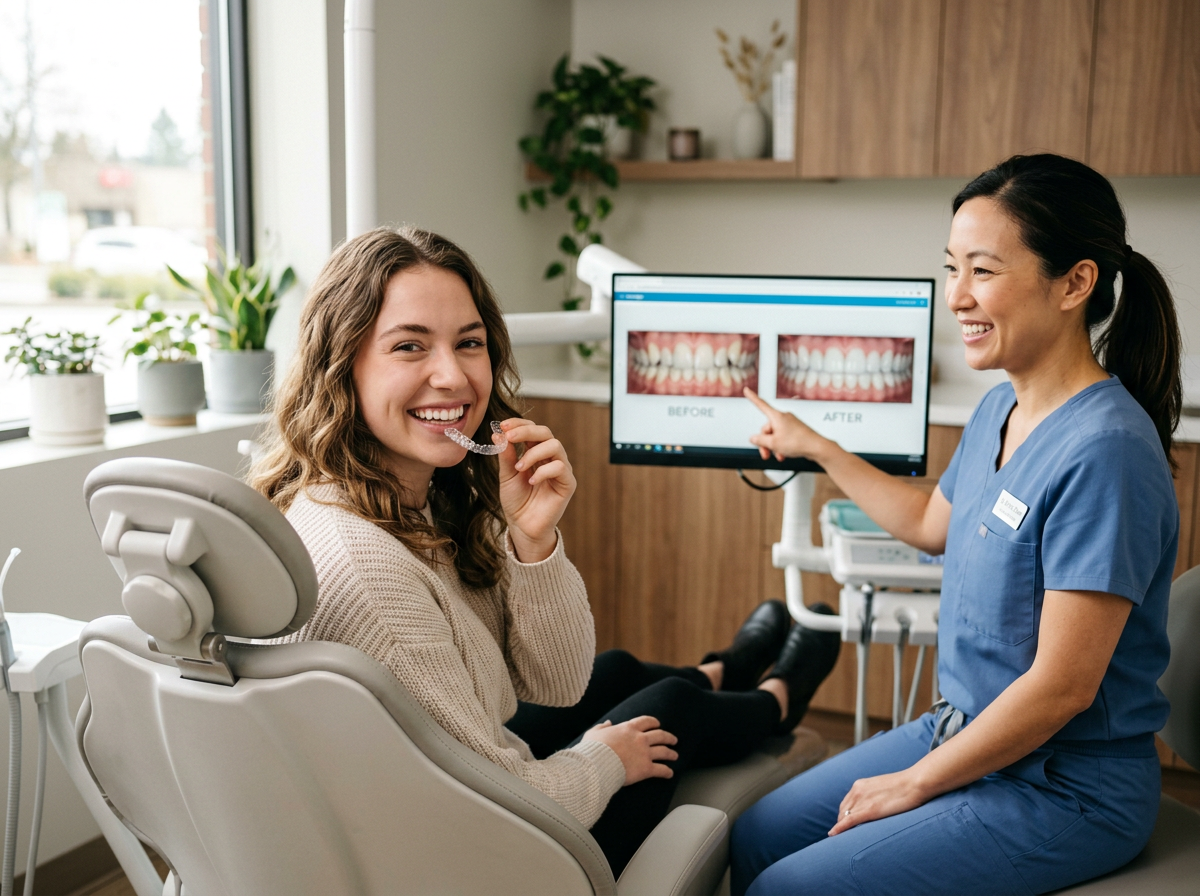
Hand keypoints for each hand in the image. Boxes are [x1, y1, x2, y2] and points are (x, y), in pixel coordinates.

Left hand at [496, 418, 575, 561]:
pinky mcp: (568, 484)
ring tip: (518, 467)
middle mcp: (550, 457)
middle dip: (526, 431)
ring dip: (533, 452)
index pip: (532, 429)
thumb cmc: (516, 501)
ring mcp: (561, 469)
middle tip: (509, 437)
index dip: (519, 423)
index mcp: (536, 452)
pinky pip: (560, 467)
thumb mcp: (506, 475)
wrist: (523, 526)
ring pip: (555, 445)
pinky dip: (543, 471)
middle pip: (545, 432)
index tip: (503, 426)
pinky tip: (531, 481)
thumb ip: (505, 455)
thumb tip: (497, 433)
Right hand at [582, 716, 678, 785]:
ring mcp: (645, 753)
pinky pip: (661, 770)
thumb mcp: (594, 733)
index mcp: (628, 728)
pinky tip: (670, 774)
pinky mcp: (646, 768)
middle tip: (673, 740)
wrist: (596, 765)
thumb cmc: (593, 749)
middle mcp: (640, 739)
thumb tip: (607, 723)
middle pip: (660, 735)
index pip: (646, 721)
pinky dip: (667, 772)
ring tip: (675, 755)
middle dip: (668, 737)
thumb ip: (602, 727)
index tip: (657, 724)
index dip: (653, 722)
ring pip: (664, 751)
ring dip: (671, 753)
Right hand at [744, 388, 830, 462]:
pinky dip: (781, 445)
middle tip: (766, 454)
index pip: (761, 405)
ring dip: (774, 446)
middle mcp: (784, 417)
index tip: (746, 390)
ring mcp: (790, 423)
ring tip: (778, 455)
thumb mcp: (773, 443)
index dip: (752, 398)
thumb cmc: (797, 442)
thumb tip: (753, 438)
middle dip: (765, 442)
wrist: (816, 447)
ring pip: (775, 434)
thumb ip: (760, 440)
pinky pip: (783, 436)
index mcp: (777, 416)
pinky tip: (783, 454)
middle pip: (767, 428)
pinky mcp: (796, 430)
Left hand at [828, 769, 928, 835]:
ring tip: (840, 839)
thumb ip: (874, 795)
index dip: (844, 816)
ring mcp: (863, 800)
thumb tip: (874, 805)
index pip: (846, 804)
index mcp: (860, 785)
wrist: (915, 783)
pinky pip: (849, 821)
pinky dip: (839, 828)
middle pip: (843, 811)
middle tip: (844, 835)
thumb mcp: (883, 787)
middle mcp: (857, 791)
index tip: (845, 825)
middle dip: (841, 823)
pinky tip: (832, 835)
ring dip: (841, 827)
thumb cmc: (905, 786)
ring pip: (845, 817)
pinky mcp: (870, 810)